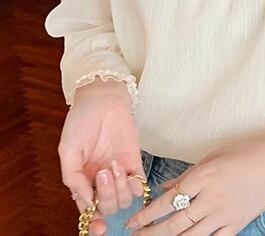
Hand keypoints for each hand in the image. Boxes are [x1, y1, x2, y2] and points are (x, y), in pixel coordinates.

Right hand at [58, 76, 145, 235]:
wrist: (103, 98)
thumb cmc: (81, 121)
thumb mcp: (67, 150)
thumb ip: (73, 178)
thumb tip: (86, 202)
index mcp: (82, 181)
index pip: (89, 212)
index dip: (93, 223)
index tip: (98, 227)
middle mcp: (102, 181)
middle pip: (108, 208)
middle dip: (106, 198)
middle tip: (102, 173)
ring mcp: (120, 173)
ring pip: (124, 200)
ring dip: (118, 189)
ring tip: (111, 165)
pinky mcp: (135, 161)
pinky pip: (139, 185)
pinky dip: (133, 184)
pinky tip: (125, 169)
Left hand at [124, 129, 264, 234]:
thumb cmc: (247, 152)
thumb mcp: (213, 156)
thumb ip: (187, 175)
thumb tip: (165, 189)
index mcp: (203, 177)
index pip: (169, 200)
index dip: (148, 214)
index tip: (133, 221)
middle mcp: (210, 198)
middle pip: (174, 222)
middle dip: (151, 232)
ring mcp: (224, 214)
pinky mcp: (236, 225)